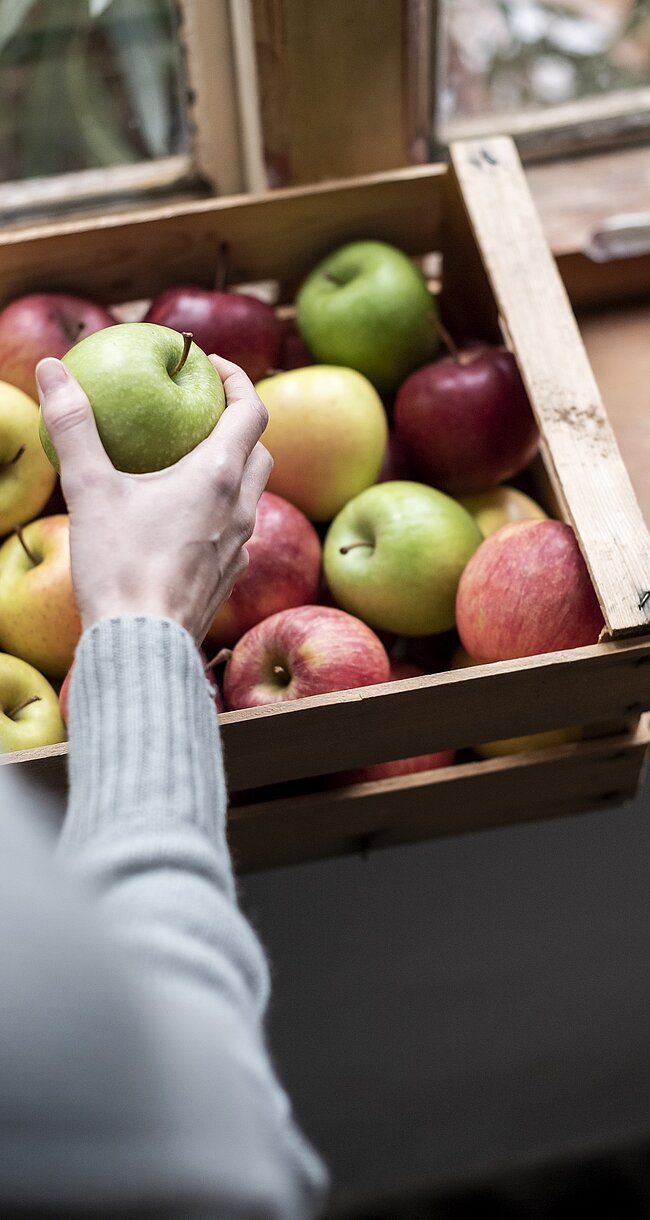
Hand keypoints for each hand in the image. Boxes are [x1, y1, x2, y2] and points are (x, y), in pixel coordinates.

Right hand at [35, 354, 271, 643]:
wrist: (142, 645)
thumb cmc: (119, 565)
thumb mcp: (89, 490)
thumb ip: (74, 426)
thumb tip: (54, 368)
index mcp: (220, 476)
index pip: (252, 410)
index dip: (238, 380)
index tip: (213, 366)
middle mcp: (242, 509)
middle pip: (259, 451)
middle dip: (239, 425)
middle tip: (203, 413)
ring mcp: (240, 548)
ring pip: (252, 495)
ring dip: (233, 471)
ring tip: (192, 465)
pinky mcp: (228, 579)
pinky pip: (236, 533)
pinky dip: (221, 513)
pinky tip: (185, 522)